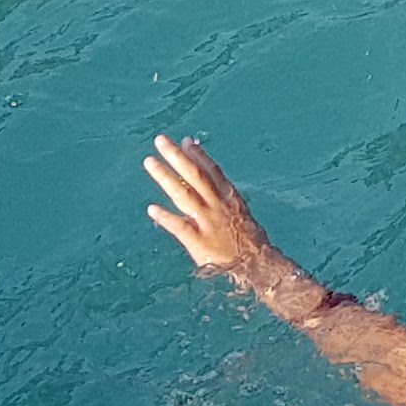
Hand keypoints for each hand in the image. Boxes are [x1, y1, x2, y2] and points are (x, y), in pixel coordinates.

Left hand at [144, 133, 270, 273]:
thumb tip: (206, 181)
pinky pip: (180, 227)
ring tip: (149, 162)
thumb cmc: (247, 239)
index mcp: (229, 197)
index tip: (185, 140)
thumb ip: (220, 196)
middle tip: (160, 140)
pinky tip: (152, 208)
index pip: (211, 170)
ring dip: (166, 177)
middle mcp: (218, 205)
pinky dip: (166, 217)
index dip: (198, 154)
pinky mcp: (199, 241)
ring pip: (184, 195)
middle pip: (195, 176)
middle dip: (177, 156)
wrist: (256, 265)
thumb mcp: (237, 211)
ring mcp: (208, 222)